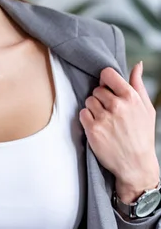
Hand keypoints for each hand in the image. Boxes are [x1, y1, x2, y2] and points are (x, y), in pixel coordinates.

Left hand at [80, 62, 159, 201]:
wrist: (135, 163)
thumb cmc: (142, 134)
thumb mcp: (146, 108)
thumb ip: (138, 85)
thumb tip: (137, 65)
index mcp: (131, 97)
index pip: (107, 74)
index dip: (105, 80)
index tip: (108, 88)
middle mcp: (117, 106)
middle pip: (96, 90)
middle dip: (101, 98)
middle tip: (110, 112)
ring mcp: (104, 117)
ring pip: (88, 101)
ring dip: (94, 109)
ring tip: (106, 120)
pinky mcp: (92, 129)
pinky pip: (82, 113)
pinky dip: (87, 119)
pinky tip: (98, 127)